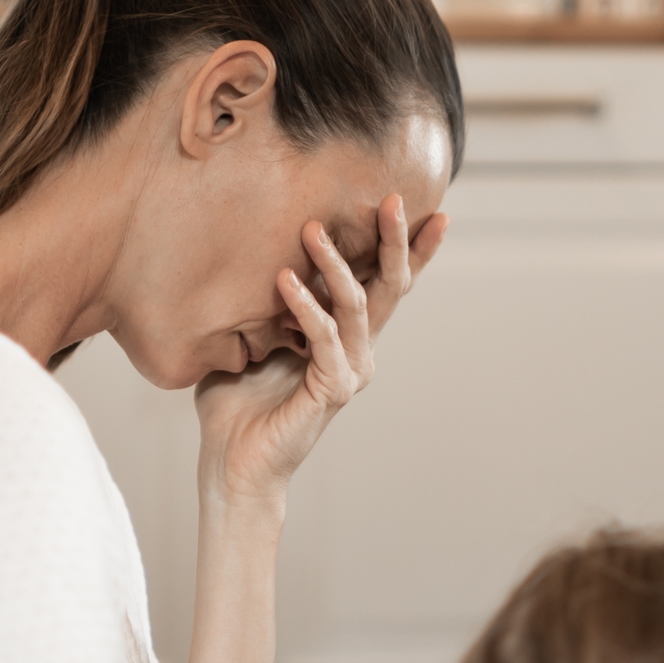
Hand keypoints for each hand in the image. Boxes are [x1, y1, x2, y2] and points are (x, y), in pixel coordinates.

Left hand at [193, 193, 446, 507]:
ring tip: (311, 228)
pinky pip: (323, 338)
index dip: (409, 249)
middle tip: (394, 198)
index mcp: (345, 336)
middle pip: (389, 287)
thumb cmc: (237, 403)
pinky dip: (305, 306)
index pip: (382, 284)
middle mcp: (358, 351)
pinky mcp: (332, 390)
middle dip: (394, 241)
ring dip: (336, 264)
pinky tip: (285, 279)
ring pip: (356, 305)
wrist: (234, 463)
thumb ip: (265, 300)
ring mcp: (349, 371)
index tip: (430, 208)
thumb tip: (251, 248)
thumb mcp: (251, 336)